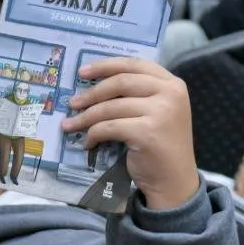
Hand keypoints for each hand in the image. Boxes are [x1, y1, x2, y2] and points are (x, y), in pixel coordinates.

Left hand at [61, 57, 198, 211]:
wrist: (174, 180)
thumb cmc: (160, 144)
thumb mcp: (156, 111)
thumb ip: (137, 93)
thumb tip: (93, 83)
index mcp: (173, 84)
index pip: (134, 64)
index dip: (105, 65)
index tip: (82, 71)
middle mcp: (171, 94)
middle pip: (119, 83)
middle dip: (91, 93)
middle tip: (72, 103)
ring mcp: (161, 112)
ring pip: (110, 107)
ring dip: (85, 117)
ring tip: (70, 125)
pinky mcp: (147, 132)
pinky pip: (108, 127)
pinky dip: (93, 135)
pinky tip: (87, 142)